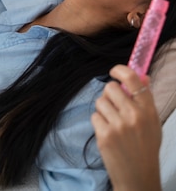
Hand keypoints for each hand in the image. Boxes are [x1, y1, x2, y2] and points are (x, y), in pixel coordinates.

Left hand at [91, 65, 161, 190]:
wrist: (139, 176)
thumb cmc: (145, 147)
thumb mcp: (153, 122)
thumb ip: (146, 98)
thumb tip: (142, 75)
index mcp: (148, 109)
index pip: (132, 79)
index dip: (120, 70)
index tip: (114, 72)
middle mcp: (134, 115)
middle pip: (110, 88)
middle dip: (109, 94)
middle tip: (114, 106)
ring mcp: (119, 125)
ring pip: (100, 101)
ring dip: (103, 109)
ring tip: (112, 122)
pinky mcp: (105, 135)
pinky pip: (94, 116)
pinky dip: (98, 123)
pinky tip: (108, 133)